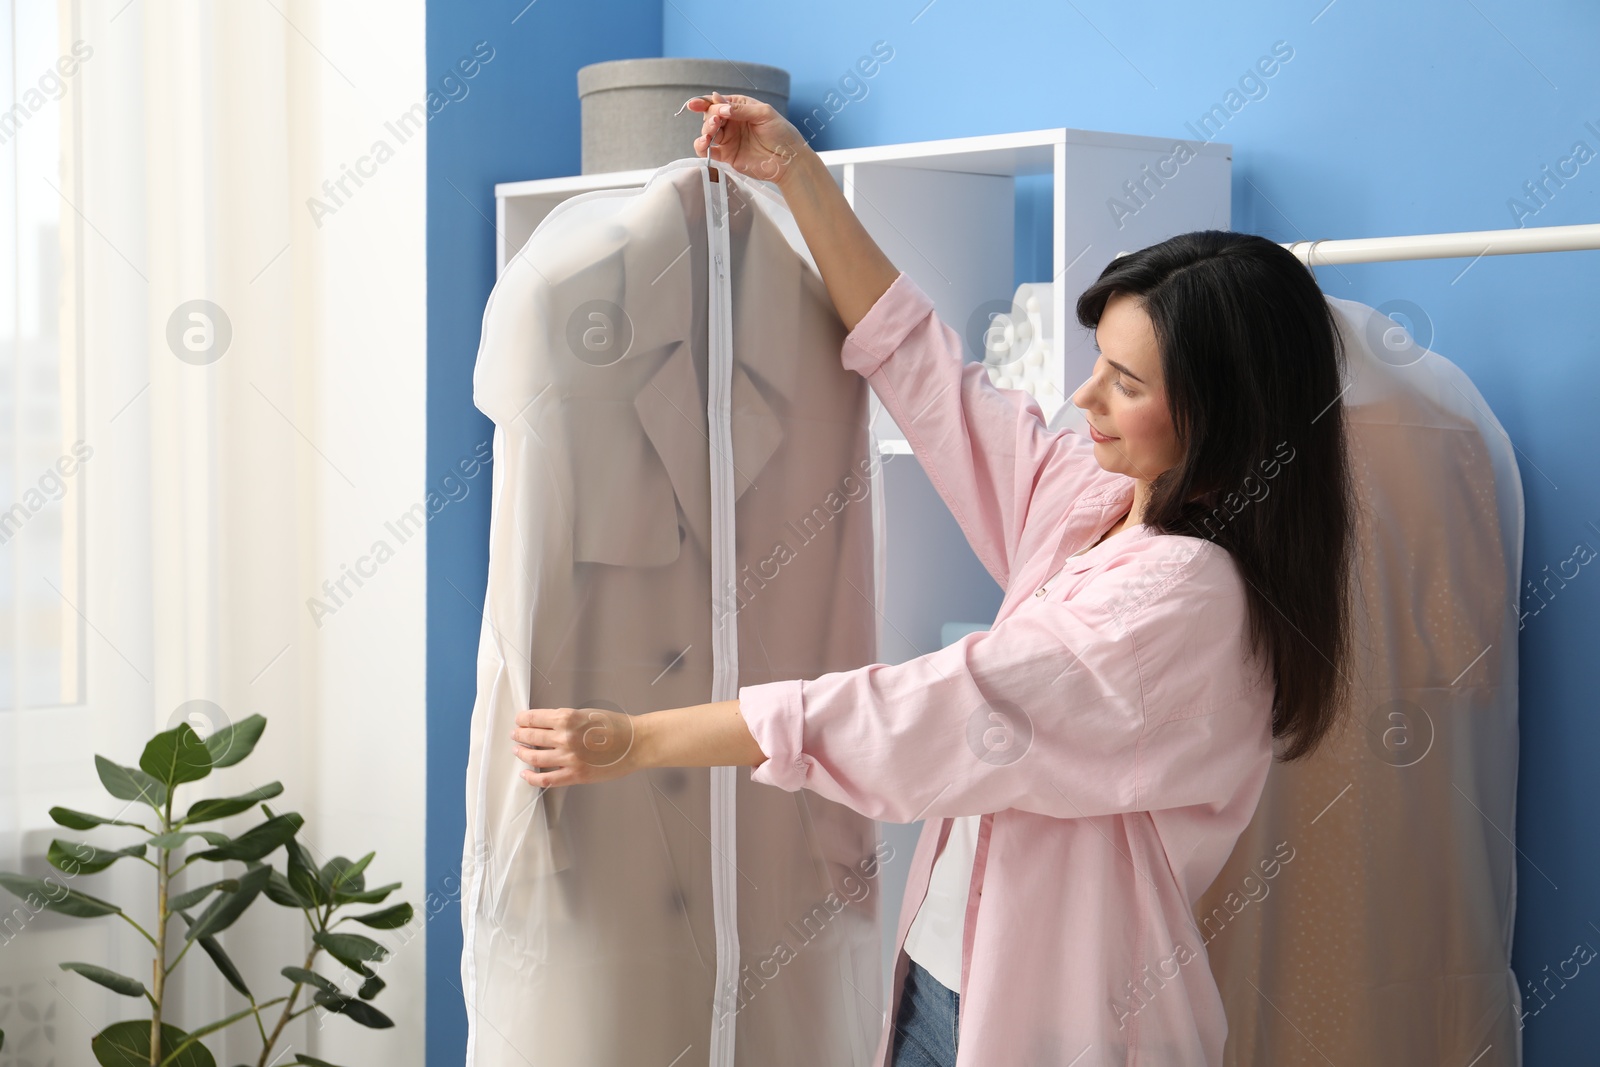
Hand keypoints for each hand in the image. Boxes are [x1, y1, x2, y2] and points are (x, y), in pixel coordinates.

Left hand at [510, 706, 638, 786]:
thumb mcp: (587, 713)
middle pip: (531, 736)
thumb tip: (545, 725)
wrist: (636, 743)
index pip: (534, 718)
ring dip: (523, 753)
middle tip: (515, 735)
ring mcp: (569, 758)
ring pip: (534, 757)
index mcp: (567, 718)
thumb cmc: (615, 726)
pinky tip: (526, 774)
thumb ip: (566, 719)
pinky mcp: (575, 775)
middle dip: (520, 735)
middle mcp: (564, 737)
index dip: (522, 720)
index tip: (519, 721)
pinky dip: (532, 777)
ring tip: (518, 751)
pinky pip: (546, 779)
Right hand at [684, 91, 807, 186]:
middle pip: (710, 116)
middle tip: (717, 120)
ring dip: (705, 129)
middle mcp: (732, 122)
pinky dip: (702, 146)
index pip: (718, 102)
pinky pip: (708, 151)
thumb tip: (717, 101)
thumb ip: (740, 108)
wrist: (789, 160)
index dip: (704, 102)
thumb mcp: (764, 114)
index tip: (694, 104)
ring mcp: (729, 139)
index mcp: (740, 107)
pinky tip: (705, 143)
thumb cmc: (782, 134)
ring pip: (707, 132)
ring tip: (712, 131)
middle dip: (709, 116)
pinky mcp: (727, 156)